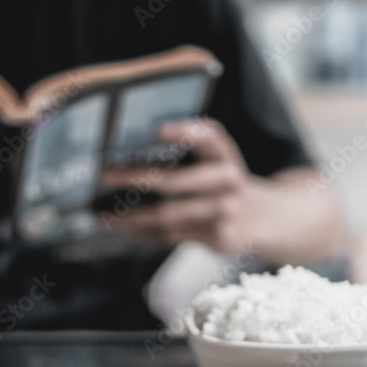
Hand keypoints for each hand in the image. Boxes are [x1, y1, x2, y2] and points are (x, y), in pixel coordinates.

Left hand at [99, 119, 260, 252]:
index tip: (158, 129)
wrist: (262, 218)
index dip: (186, 131)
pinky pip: (172, 235)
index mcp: (226, 155)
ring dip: (131, 216)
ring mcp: (224, 212)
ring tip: (104, 215)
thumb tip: (133, 152)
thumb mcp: (218, 161)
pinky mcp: (218, 237)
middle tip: (103, 175)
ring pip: (167, 216)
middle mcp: (229, 181)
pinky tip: (127, 228)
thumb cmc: (223, 183)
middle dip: (133, 178)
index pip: (209, 137)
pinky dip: (145, 232)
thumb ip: (190, 151)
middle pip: (175, 182)